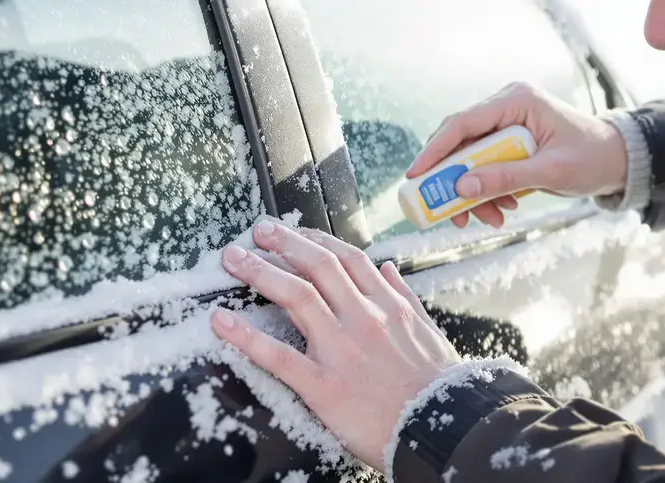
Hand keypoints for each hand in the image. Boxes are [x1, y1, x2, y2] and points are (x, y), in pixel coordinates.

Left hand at [210, 221, 460, 469]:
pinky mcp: (324, 385)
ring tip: (233, 259)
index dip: (315, 239)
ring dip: (259, 272)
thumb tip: (388, 268)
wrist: (443, 432)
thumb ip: (406, 298)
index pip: (346, 259)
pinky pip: (278, 355)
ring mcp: (343, 350)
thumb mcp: (430, 333)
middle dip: (282, 243)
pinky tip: (221, 321)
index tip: (293, 231)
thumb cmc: (437, 388)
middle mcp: (364, 318)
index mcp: (389, 306)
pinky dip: (246, 336)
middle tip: (256, 232)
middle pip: (317, 266)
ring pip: (296, 296)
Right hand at [407, 82, 627, 228]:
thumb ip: (505, 178)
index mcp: (516, 101)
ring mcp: (506, 123)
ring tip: (487, 218)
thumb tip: (461, 188)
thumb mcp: (550, 171)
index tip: (415, 176)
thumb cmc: (593, 158)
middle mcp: (506, 106)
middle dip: (452, 179)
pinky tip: (501, 208)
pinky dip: (486, 191)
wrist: (618, 160)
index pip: (462, 123)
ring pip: (469, 158)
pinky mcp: (509, 141)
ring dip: (472, 191)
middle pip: (460, 141)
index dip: (435, 150)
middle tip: (445, 209)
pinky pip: (484, 166)